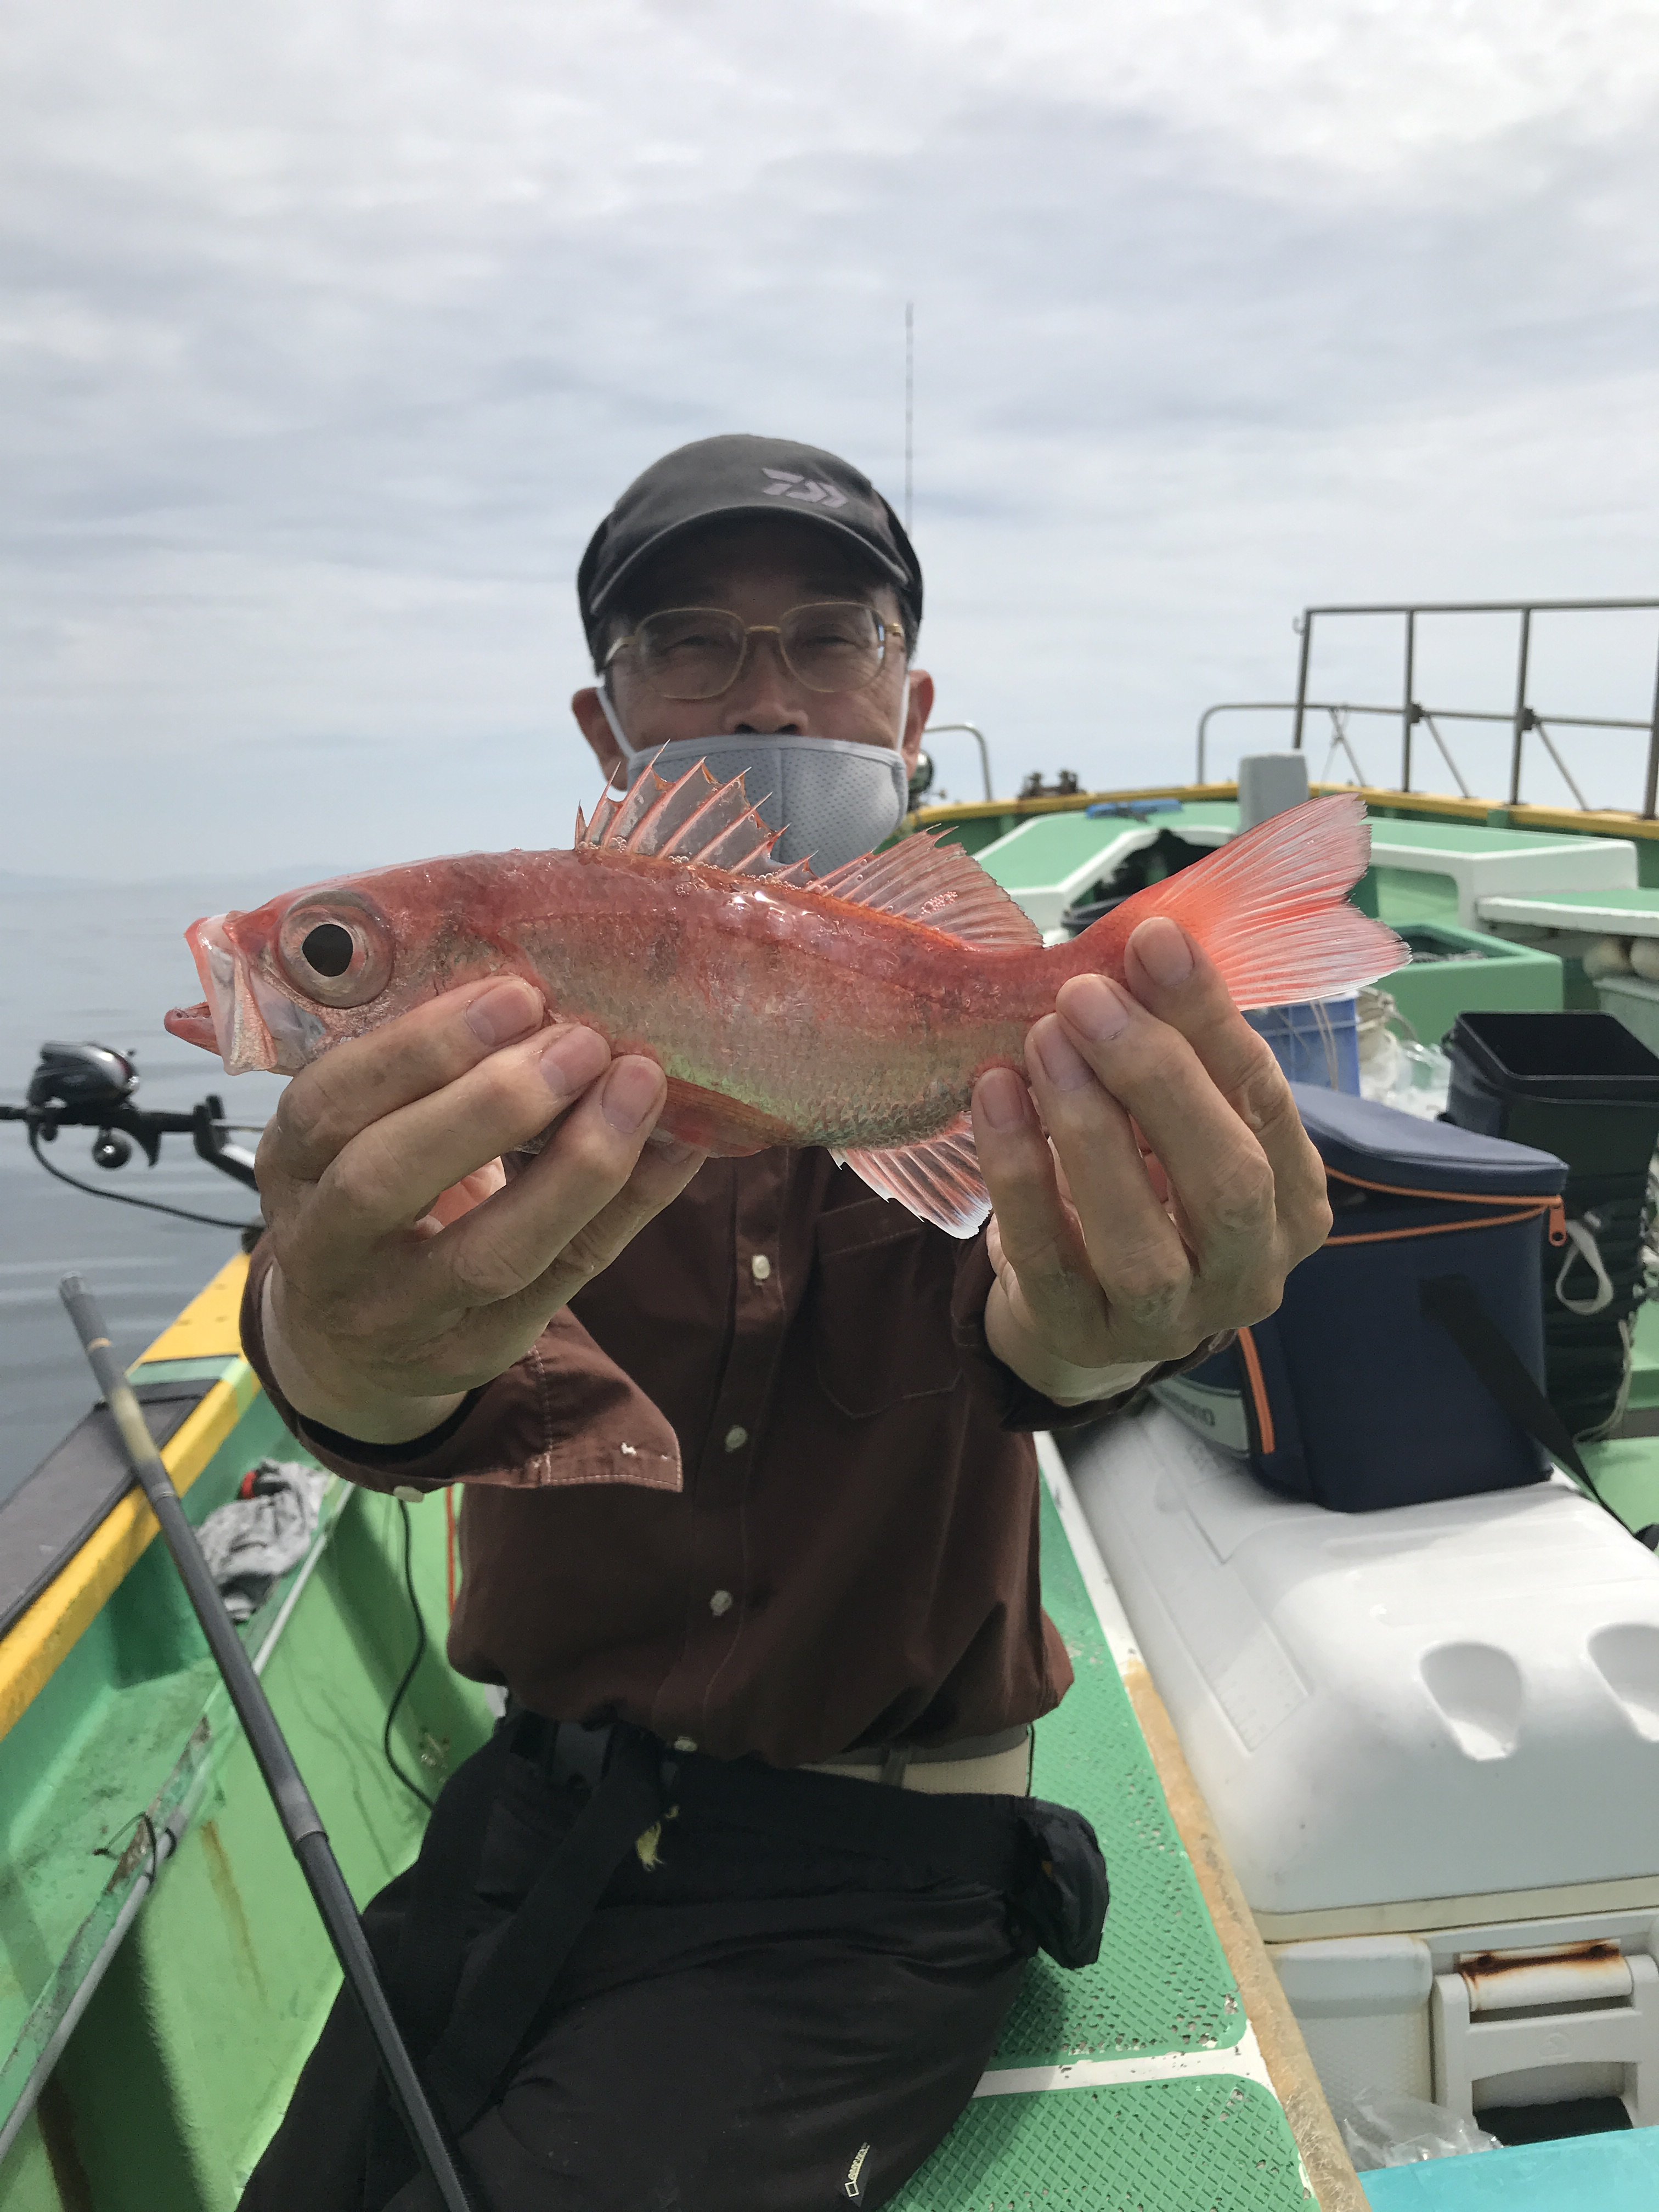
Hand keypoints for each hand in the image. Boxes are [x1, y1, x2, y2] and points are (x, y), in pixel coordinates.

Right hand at [255, 976, 705, 1442]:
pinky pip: (567, 1278)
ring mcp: (402, 1315)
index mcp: (290, 1165)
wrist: (351, 1344)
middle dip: (490, 1104)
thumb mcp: (362, 1129)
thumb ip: (422, 1072)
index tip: (515, 994)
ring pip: (488, 1255)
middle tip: (579, 1041)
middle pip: (387, 1182)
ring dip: (576, 1166)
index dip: (420, 1048)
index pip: (331, 1105)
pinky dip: (630, 1206)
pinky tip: (679, 1147)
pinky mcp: (479, 1350)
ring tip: (637, 1086)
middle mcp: (327, 1248)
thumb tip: (543, 984)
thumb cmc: (372, 1195)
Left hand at [970, 916, 1331, 1405]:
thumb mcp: (1176, 1123)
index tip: (1155, 943)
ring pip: (1139, 1237)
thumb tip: (1143, 946)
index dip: (1211, 1020)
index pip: (1265, 1103)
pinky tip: (994, 1096)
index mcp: (1294, 1204)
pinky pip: (1047, 1256)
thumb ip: (1175, 1051)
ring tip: (1042, 1038)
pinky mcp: (1080, 1335)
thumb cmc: (1143, 1188)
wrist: (1085, 1306)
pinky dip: (1018, 1172)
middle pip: (1227, 1181)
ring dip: (1087, 1126)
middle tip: (1086, 996)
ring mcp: (1168, 1320)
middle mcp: (1249, 1272)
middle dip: (1157, 1077)